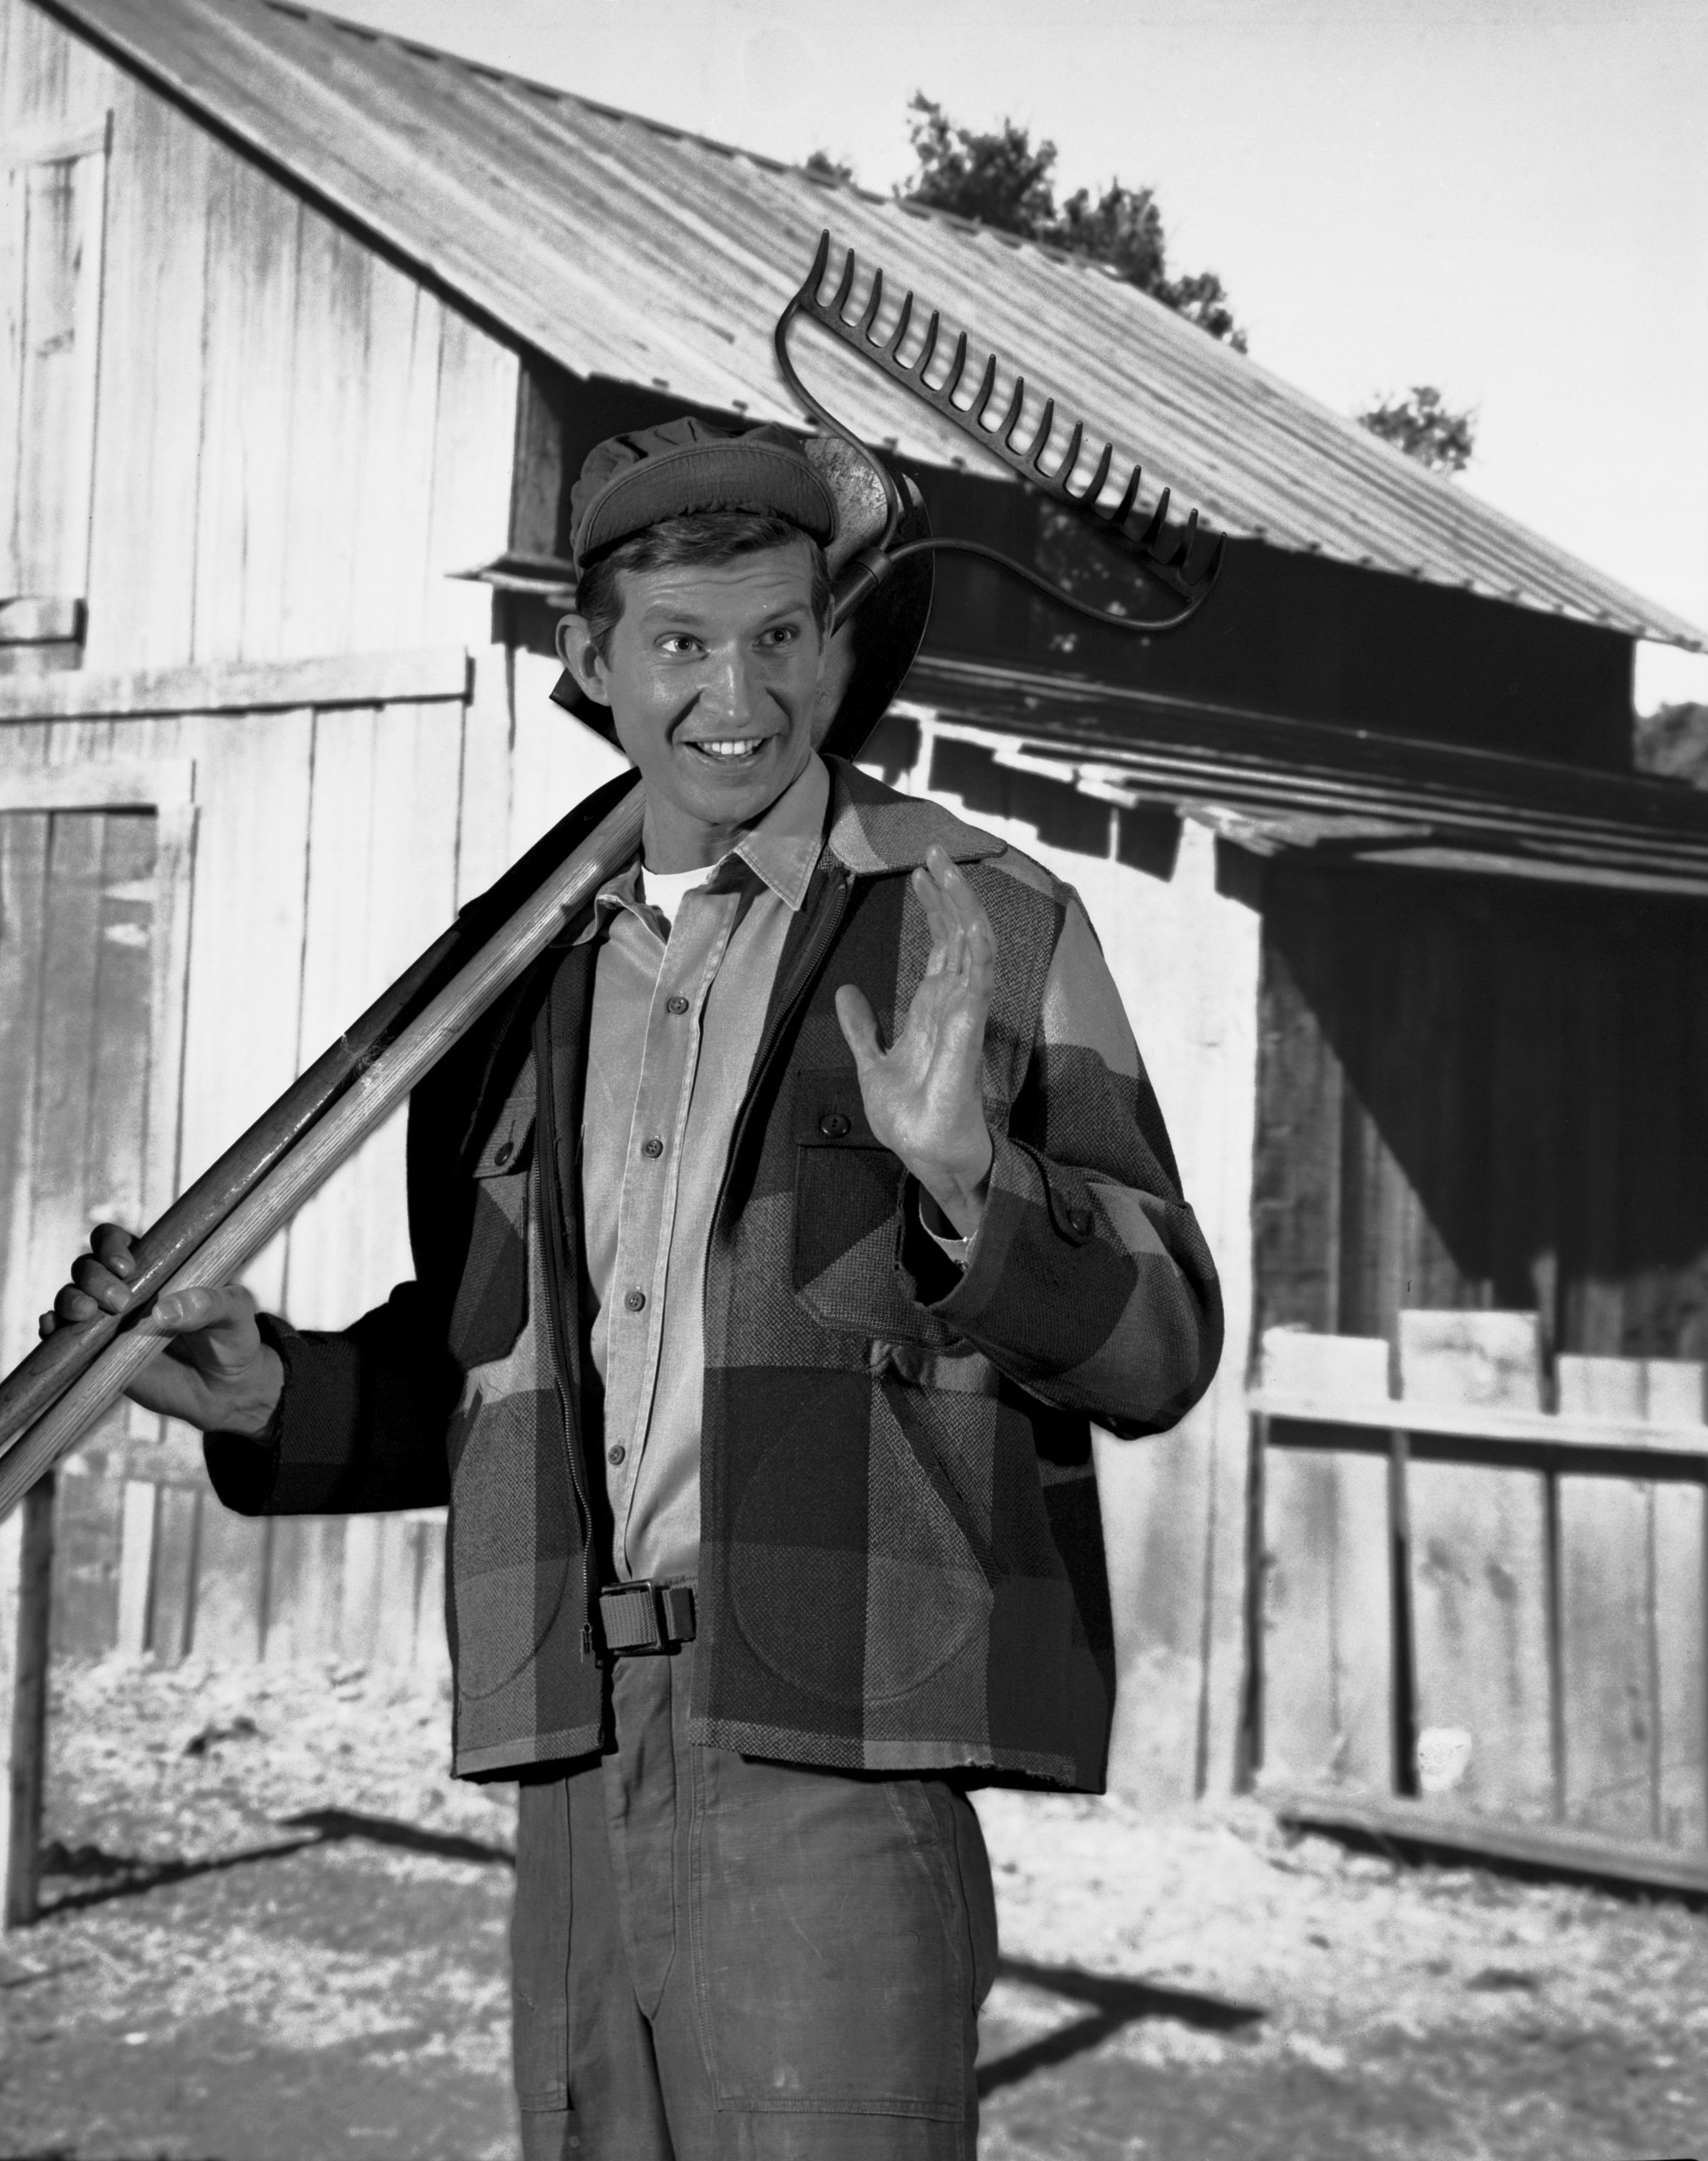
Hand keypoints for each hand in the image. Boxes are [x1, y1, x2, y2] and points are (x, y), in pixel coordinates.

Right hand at [40, 1223, 283, 1436]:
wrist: (225, 1388)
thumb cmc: (232, 1338)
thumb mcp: (233, 1314)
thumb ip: (208, 1305)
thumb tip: (162, 1311)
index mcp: (154, 1266)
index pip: (115, 1241)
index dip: (111, 1246)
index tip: (128, 1268)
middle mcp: (123, 1289)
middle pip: (86, 1267)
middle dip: (93, 1278)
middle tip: (120, 1302)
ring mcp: (107, 1322)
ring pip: (70, 1297)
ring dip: (70, 1300)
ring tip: (88, 1315)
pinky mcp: (97, 1354)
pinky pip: (63, 1337)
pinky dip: (52, 1329)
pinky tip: (54, 1329)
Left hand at [834, 844, 994, 1239]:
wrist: (931, 1159)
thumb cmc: (912, 1120)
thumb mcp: (871, 1066)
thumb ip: (861, 1029)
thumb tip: (846, 993)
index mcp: (935, 1010)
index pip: (941, 947)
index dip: (934, 908)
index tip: (920, 872)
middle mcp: (955, 1006)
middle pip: (959, 936)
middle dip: (949, 891)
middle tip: (934, 851)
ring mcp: (966, 1017)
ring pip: (973, 946)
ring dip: (962, 905)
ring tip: (946, 867)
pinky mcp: (969, 1033)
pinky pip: (978, 981)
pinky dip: (973, 946)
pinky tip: (964, 917)